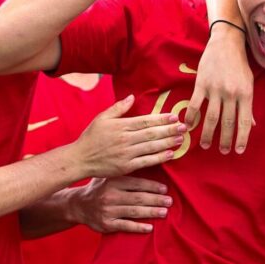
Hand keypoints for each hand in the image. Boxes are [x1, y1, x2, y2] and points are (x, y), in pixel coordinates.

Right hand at [68, 176, 172, 233]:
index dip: (152, 186)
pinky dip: (138, 227)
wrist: (77, 205)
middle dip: (156, 200)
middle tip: (169, 201)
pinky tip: (149, 228)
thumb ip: (125, 172)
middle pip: (138, 198)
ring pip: (134, 212)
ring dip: (151, 212)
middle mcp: (110, 196)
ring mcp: (108, 211)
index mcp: (112, 182)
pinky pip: (125, 226)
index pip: (136, 184)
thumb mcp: (107, 175)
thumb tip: (148, 163)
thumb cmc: (98, 188)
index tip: (164, 189)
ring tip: (164, 212)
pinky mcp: (106, 224)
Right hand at [71, 95, 185, 176]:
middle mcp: (125, 139)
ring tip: (181, 139)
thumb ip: (118, 108)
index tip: (174, 116)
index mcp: (120, 126)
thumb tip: (132, 97)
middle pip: (151, 133)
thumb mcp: (102, 118)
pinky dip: (159, 158)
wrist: (80, 159)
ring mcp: (126, 153)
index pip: (145, 121)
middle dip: (169, 130)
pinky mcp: (126, 166)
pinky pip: (146, 161)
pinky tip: (170, 154)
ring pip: (151, 147)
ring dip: (168, 142)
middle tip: (184, 127)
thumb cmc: (91, 137)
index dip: (161, 119)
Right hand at [186, 24, 253, 153]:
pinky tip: (189, 126)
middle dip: (225, 140)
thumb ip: (248, 105)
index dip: (242, 138)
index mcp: (245, 94)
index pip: (245, 122)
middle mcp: (231, 93)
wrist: (226, 42)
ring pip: (211, 117)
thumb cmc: (240, 64)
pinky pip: (196, 104)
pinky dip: (192, 117)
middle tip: (223, 151)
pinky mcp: (201, 83)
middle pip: (227, 123)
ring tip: (205, 145)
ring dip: (207, 134)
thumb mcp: (249, 83)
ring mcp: (215, 89)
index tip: (238, 151)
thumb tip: (252, 124)